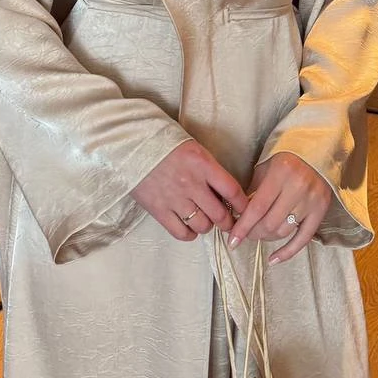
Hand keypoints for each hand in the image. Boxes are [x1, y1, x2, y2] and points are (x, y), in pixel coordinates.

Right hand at [130, 139, 248, 241]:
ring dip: (208, 226)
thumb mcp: (193, 148)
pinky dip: (189, 234)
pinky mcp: (159, 210)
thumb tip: (224, 192)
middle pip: (220, 214)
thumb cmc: (164, 143)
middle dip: (228, 222)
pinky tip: (189, 226)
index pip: (232, 190)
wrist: (131, 145)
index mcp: (202, 164)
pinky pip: (182, 232)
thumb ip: (209, 169)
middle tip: (229, 222)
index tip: (246, 210)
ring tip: (205, 220)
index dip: (243, 205)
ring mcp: (175, 199)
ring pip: (203, 226)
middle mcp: (191, 183)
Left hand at [229, 154, 331, 263]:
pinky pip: (303, 238)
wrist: (318, 151)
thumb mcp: (266, 167)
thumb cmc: (286, 158)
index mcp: (281, 173)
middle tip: (245, 234)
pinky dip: (288, 252)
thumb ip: (254, 190)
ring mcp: (311, 201)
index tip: (231, 240)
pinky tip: (274, 260)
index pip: (258, 207)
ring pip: (283, 231)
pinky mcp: (321, 211)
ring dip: (267, 238)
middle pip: (270, 223)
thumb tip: (239, 216)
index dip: (243, 226)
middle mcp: (298, 188)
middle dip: (253, 233)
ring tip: (258, 235)